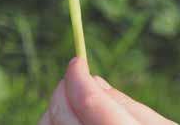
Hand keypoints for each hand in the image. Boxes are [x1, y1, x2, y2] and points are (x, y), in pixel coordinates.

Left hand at [38, 57, 178, 124]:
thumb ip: (125, 104)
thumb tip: (94, 80)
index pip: (89, 102)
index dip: (78, 76)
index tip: (77, 61)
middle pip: (62, 117)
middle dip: (63, 90)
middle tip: (73, 77)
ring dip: (54, 112)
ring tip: (70, 102)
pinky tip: (69, 124)